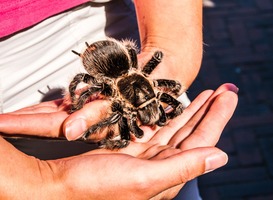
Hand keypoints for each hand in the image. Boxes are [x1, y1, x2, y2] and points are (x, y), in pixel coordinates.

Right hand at [0, 83, 237, 198]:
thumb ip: (183, 167)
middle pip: (193, 133)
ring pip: (178, 128)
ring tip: (208, 93)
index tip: (229, 95)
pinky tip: (178, 106)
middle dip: (210, 110)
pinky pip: (160, 128)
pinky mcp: (135, 148)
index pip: (202, 142)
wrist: (62, 185)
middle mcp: (163, 166)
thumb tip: (221, 156)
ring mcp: (149, 156)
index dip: (217, 118)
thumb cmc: (96, 186)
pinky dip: (170, 115)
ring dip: (193, 110)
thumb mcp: (144, 179)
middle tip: (225, 89)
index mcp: (169, 175)